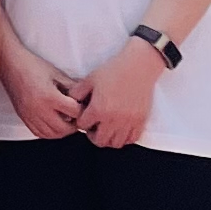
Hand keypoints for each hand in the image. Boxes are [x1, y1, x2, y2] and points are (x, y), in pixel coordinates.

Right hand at [0, 45, 83, 141]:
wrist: (10, 64)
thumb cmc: (32, 65)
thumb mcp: (56, 73)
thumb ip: (71, 86)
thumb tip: (85, 96)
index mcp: (49, 96)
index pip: (74, 112)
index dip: (82, 109)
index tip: (82, 105)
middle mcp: (39, 109)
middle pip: (65, 129)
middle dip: (74, 124)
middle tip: (77, 116)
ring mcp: (30, 115)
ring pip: (52, 134)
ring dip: (62, 130)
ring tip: (66, 121)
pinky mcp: (23, 117)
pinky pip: (39, 133)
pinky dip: (49, 132)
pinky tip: (53, 123)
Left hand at [74, 35, 166, 151]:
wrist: (138, 66)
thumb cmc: (113, 70)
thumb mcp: (90, 79)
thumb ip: (77, 92)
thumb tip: (70, 102)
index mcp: (99, 109)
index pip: (83, 126)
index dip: (80, 121)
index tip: (84, 116)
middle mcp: (113, 119)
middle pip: (99, 141)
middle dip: (93, 135)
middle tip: (93, 126)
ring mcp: (128, 122)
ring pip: (115, 144)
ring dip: (108, 138)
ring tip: (107, 128)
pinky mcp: (140, 121)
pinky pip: (132, 139)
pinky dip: (124, 137)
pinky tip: (120, 128)